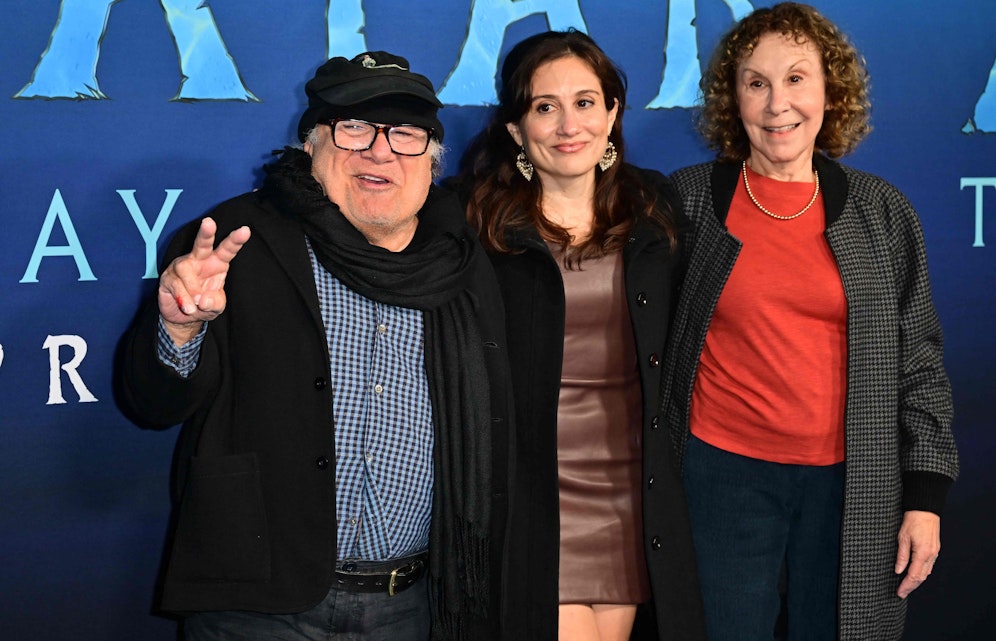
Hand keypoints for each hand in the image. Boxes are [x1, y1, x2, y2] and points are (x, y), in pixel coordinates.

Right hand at [158, 217, 250, 344]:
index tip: (245, 231)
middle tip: (209, 223)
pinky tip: (188, 307)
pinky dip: (183, 299)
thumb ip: (214, 303)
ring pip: (185, 269)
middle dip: (206, 233)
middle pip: (202, 244)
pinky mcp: (168, 277)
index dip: (235, 241)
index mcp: (217, 263)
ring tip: (196, 305)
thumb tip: (203, 300)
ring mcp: (182, 266)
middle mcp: (199, 260)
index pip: (227, 250)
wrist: (183, 317)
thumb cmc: (204, 305)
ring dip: (192, 289)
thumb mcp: (216, 307)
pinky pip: (175, 284)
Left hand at [895, 510, 940, 598]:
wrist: (925, 510)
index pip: (913, 575)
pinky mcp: (935, 550)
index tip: (899, 592)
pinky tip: (915, 575)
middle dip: (911, 587)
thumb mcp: (902, 538)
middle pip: (921, 577)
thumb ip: (902, 556)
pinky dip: (921, 573)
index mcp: (923, 553)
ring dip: (916, 581)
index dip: (906, 586)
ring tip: (906, 586)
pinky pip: (929, 566)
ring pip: (926, 573)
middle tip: (901, 593)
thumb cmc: (913, 521)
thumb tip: (898, 570)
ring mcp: (934, 553)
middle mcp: (931, 556)